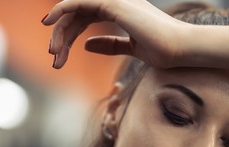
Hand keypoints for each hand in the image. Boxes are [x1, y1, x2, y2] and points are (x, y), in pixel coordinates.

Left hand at [42, 0, 190, 68]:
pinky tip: (49, 23)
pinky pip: (79, 2)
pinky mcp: (113, 3)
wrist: (179, 49)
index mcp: (119, 10)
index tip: (59, 55)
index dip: (69, 35)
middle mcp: (115, 1)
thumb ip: (110, 45)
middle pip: (77, 15)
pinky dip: (62, 9)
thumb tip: (87, 45)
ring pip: (75, 10)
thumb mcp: (131, 49)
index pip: (85, 18)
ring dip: (60, 31)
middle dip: (62, 37)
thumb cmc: (163, 50)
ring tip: (54, 53)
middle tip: (55, 59)